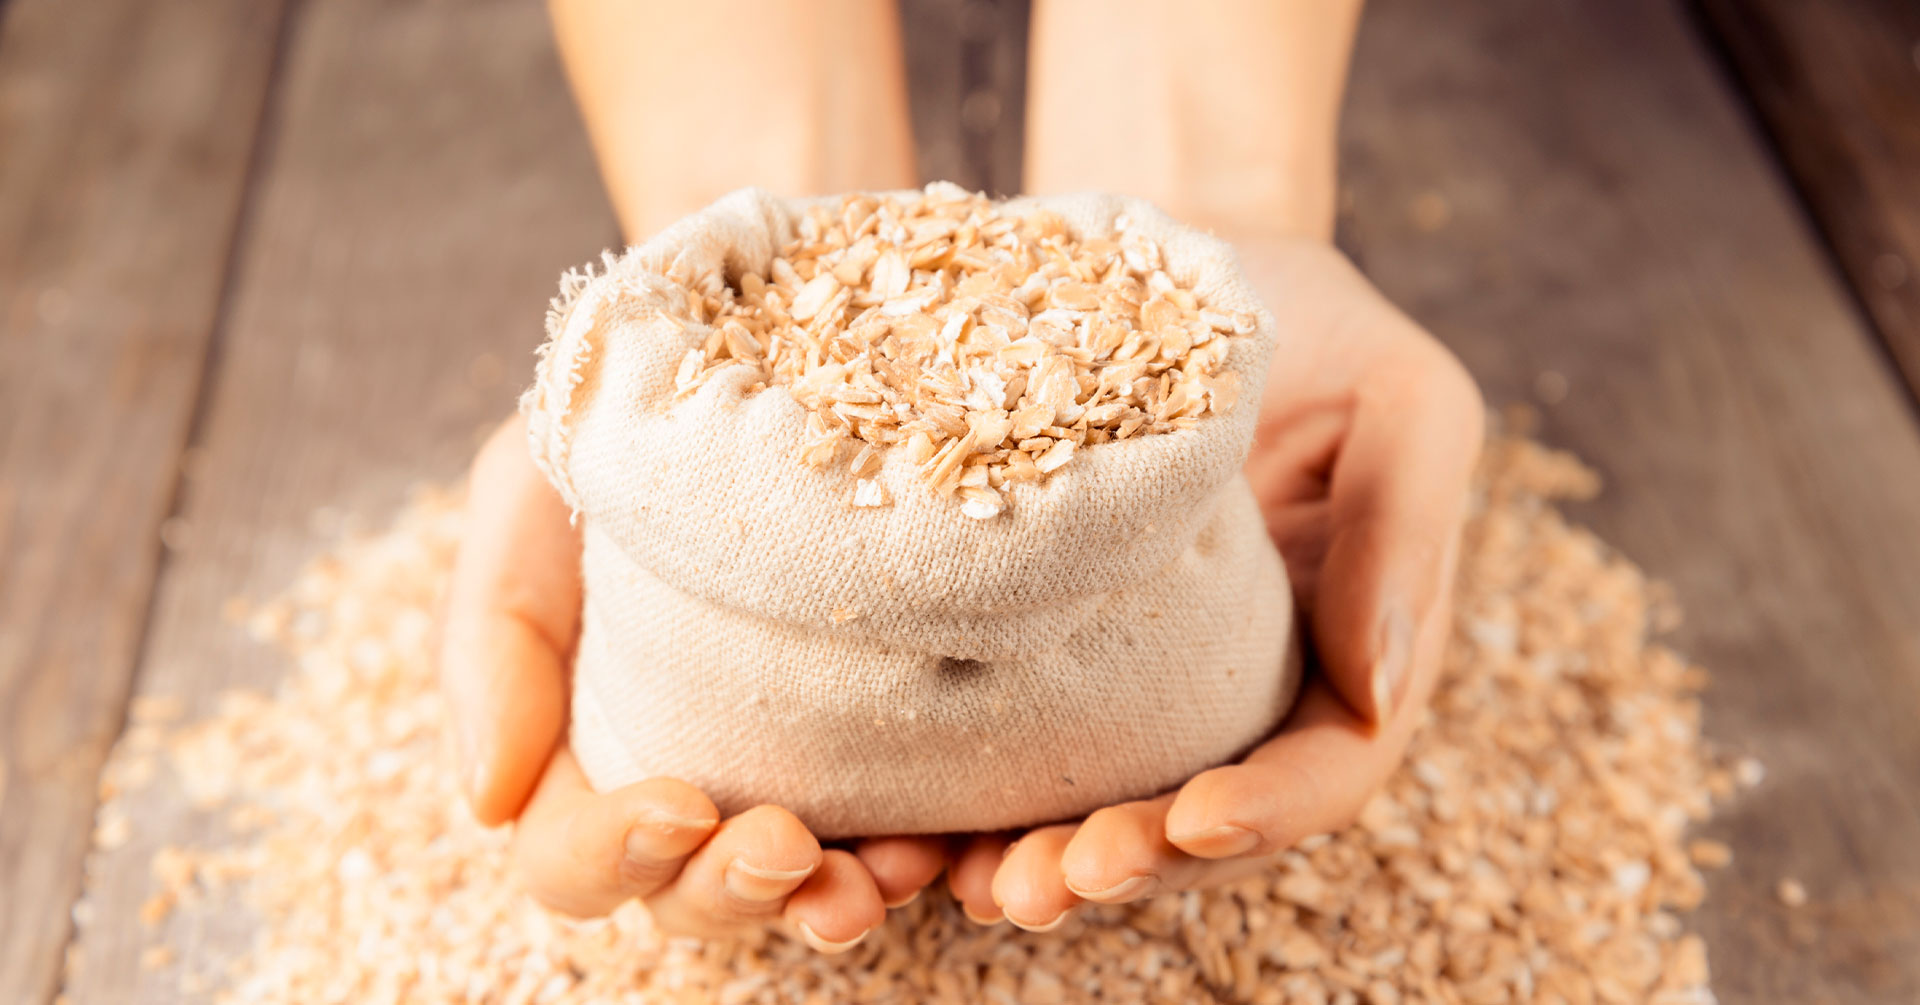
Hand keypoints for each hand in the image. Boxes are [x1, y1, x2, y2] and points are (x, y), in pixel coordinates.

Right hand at [438, 416, 946, 947]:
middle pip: (686, 898)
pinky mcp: (883, 750)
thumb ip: (491, 634)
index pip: (572, 857)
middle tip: (789, 844)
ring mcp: (785, 775)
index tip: (680, 804)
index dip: (614, 856)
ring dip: (830, 902)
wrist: (757, 349)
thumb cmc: (616, 428)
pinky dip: (919, 860)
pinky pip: (900, 840)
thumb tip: (487, 802)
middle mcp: (680, 780)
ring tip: (884, 873)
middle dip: (733, 892)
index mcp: (579, 747)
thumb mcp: (524, 496)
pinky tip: (943, 843)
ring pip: (794, 894)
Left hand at [960, 238, 1484, 928]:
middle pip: (1204, 823)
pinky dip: (976, 804)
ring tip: (966, 884)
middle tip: (1042, 883)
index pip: (1327, 766)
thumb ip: (1408, 525)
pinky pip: (1021, 750)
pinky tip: (914, 836)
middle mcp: (1249, 684)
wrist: (1158, 261)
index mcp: (1350, 643)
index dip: (1265, 814)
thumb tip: (1381, 686)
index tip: (1188, 821)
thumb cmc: (1295, 313)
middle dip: (1129, 865)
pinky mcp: (1056, 659)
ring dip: (1043, 862)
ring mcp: (1149, 682)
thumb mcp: (1399, 391)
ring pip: (1107, 809)